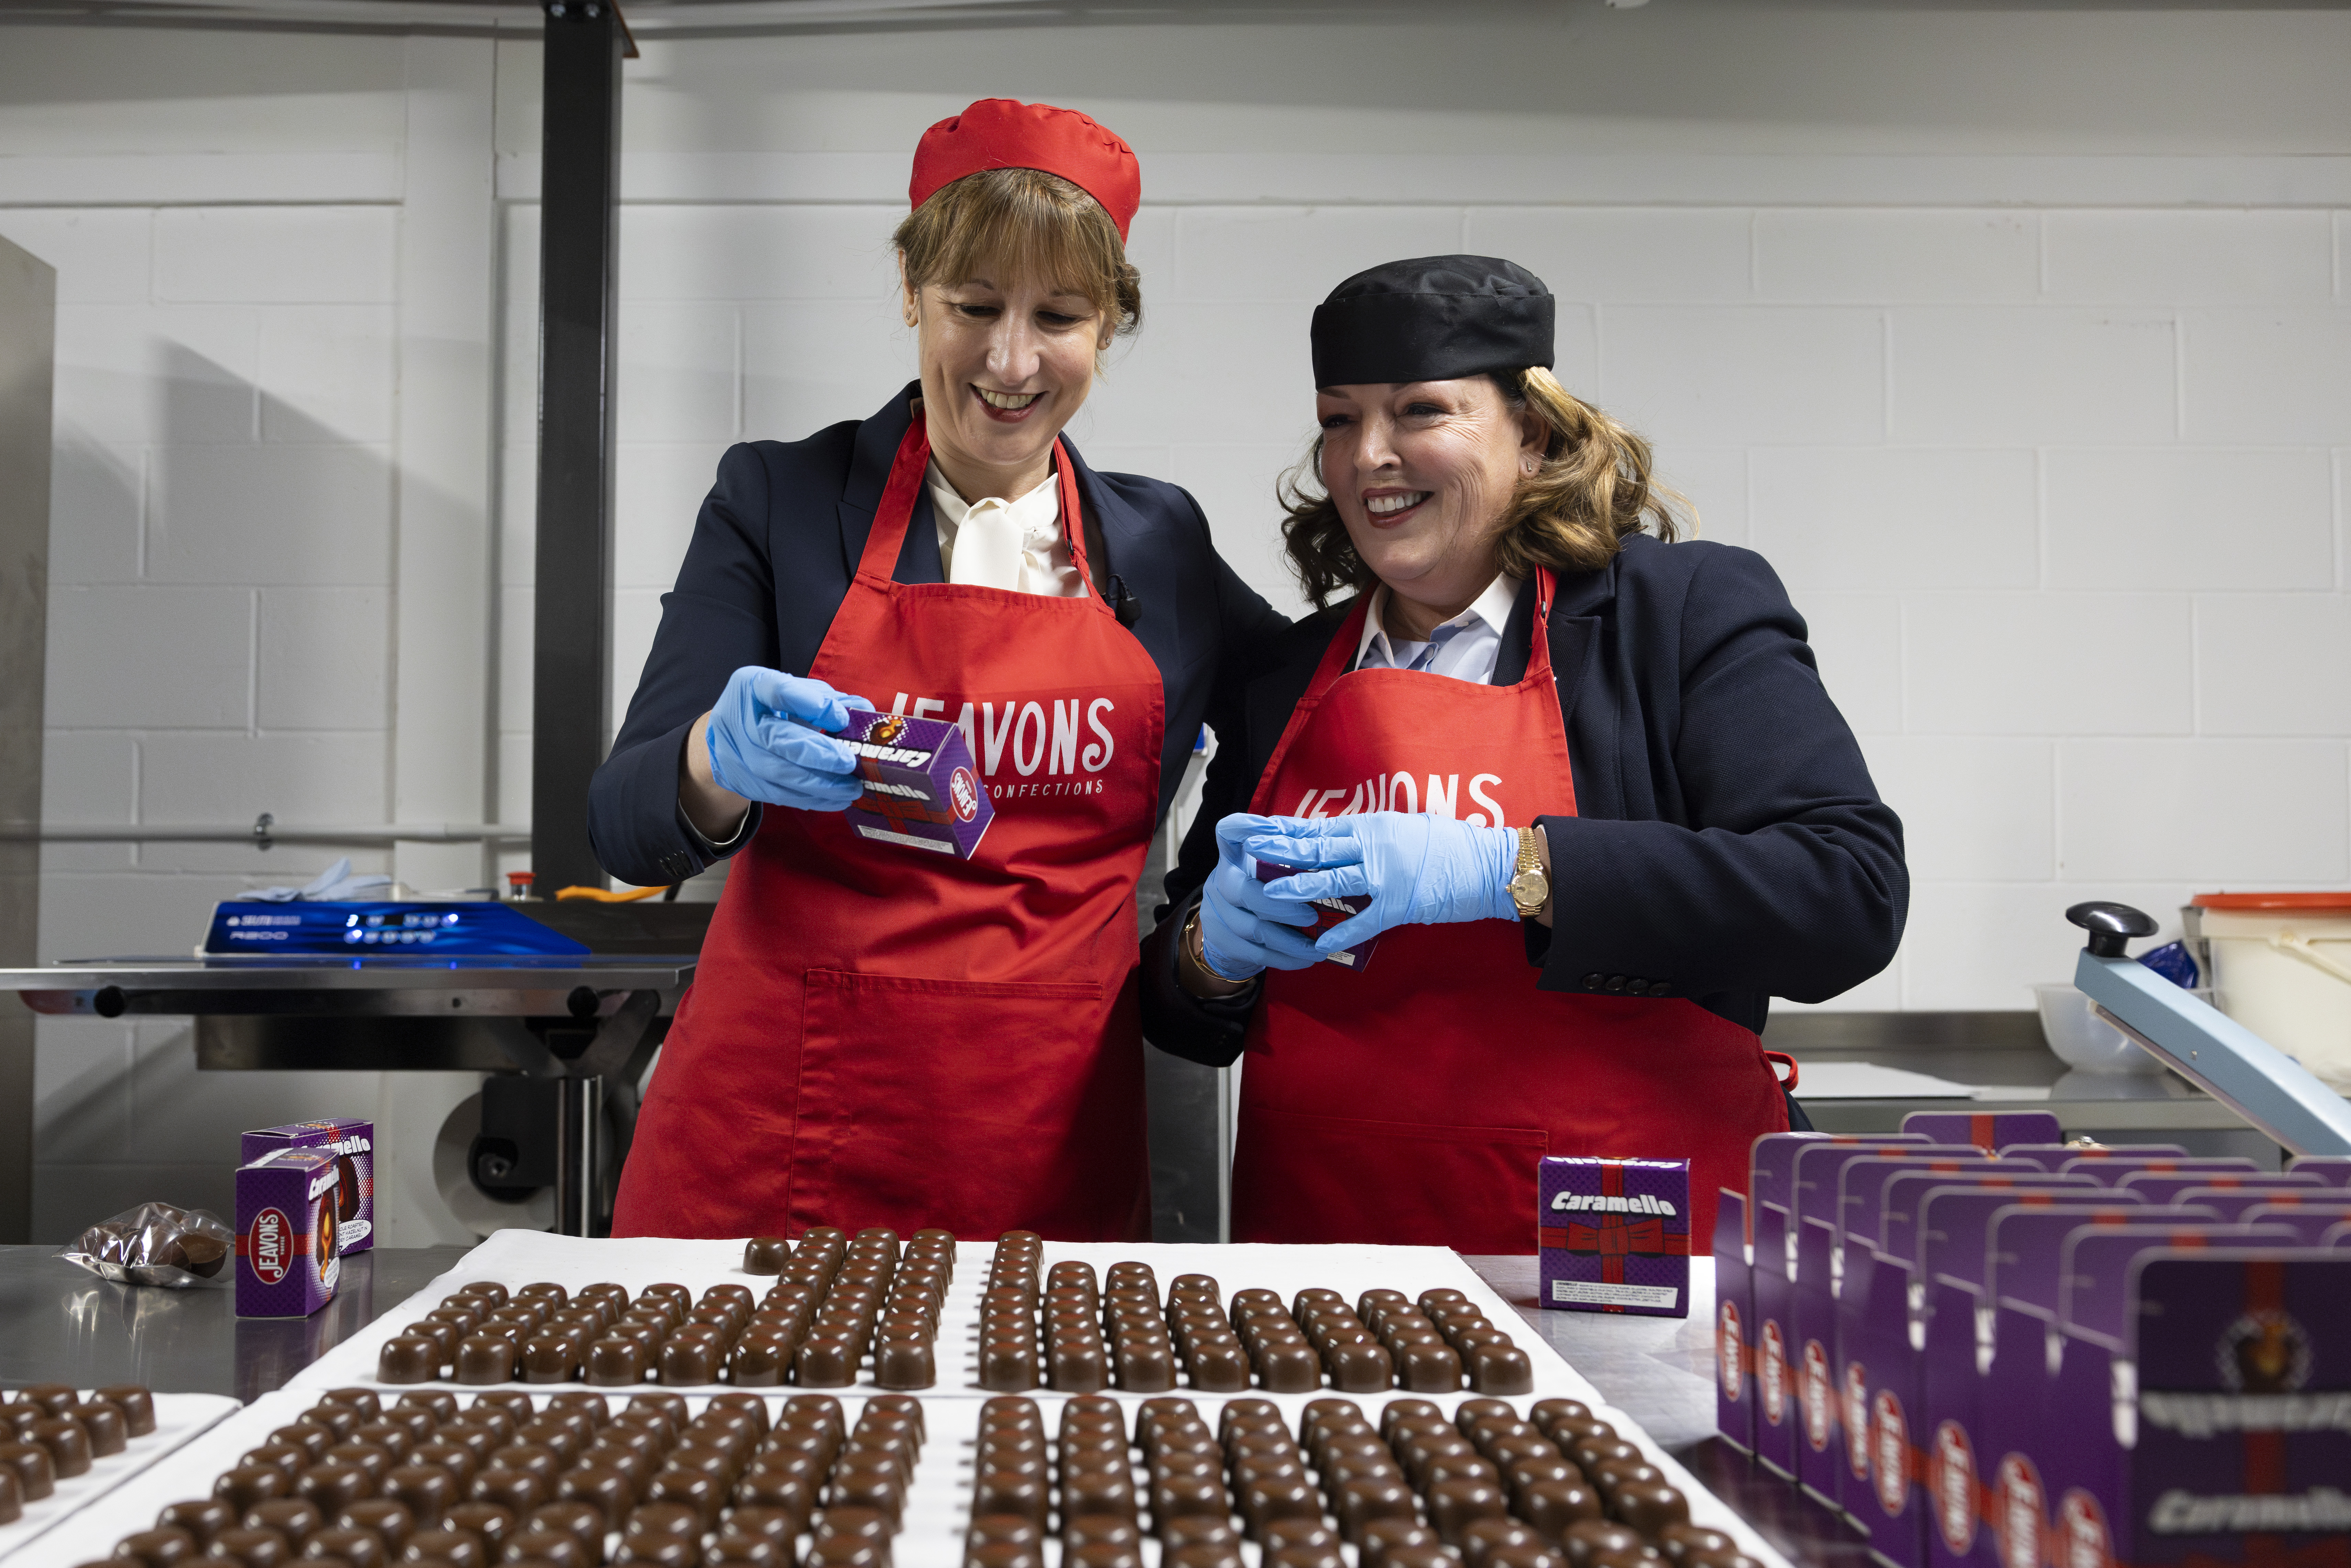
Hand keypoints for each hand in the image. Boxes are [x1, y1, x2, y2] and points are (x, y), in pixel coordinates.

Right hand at [704, 667, 868, 812]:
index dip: (812, 705)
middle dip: (818, 754)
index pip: (779, 691)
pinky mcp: (738, 781)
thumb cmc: (770, 708)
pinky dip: (809, 799)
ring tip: (852, 788)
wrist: (726, 733)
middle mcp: (737, 717)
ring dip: (819, 785)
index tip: (841, 719)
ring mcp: (733, 752)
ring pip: (777, 773)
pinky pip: (777, 795)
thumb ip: (828, 700)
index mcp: (753, 686)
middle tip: (850, 763)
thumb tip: (864, 711)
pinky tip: (835, 800)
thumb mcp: (795, 692)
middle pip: (776, 739)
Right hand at [1194, 813, 1324, 982]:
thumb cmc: (1259, 891)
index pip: (1228, 833)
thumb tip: (1326, 852)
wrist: (1228, 929)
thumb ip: (1285, 859)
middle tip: (1312, 916)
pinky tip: (1306, 960)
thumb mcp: (1266, 869)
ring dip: (1290, 941)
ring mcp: (1216, 913)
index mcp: (1233, 857)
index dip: (1243, 828)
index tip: (1266, 828)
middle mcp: (1219, 881)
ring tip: (1319, 948)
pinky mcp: (1222, 941)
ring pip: (1252, 928)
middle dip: (1281, 906)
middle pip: (1242, 891)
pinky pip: (1255, 953)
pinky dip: (1284, 958)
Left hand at [1250, 811, 1517, 953]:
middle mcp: (1374, 846)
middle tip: (1250, 854)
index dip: (1287, 829)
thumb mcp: (1407, 827)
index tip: (1259, 829)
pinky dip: (1341, 933)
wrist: (1487, 865)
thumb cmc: (1450, 845)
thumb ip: (1374, 835)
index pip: (1321, 827)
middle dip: (1281, 852)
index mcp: (1374, 826)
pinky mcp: (1399, 904)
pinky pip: (1363, 921)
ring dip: (1299, 889)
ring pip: (1332, 880)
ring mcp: (1385, 876)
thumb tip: (1345, 839)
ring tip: (1269, 896)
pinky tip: (1319, 944)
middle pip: (1318, 848)